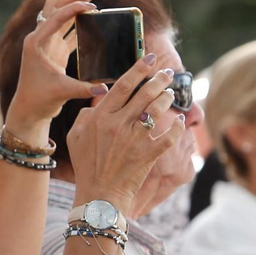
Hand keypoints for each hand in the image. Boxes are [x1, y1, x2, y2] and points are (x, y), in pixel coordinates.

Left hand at [5, 0, 103, 133]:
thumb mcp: (62, 93)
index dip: (73, 8)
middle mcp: (39, 39)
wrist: (28, 111)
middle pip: (54, 6)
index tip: (92, 4)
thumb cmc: (39, 101)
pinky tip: (94, 13)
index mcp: (36, 43)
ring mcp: (46, 43)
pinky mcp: (54, 50)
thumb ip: (84, 89)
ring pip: (60, 14)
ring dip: (75, 2)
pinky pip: (68, 29)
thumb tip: (105, 88)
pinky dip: (79, 19)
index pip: (55, 17)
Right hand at [64, 55, 186, 214]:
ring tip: (170, 95)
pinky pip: (170, 135)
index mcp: (100, 117)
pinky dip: (178, 127)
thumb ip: (86, 114)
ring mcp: (135, 139)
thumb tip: (100, 97)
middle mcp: (118, 124)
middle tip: (167, 74)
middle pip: (145, 93)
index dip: (138, 69)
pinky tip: (179, 122)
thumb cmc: (87, 166)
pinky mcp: (149, 154)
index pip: (122, 86)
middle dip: (160, 80)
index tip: (149, 59)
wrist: (100, 195)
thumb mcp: (76, 137)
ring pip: (158, 109)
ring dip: (167, 99)